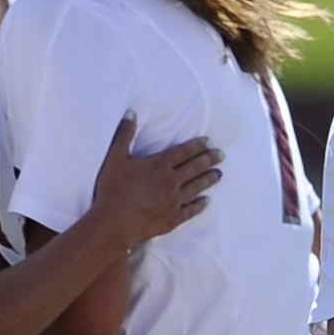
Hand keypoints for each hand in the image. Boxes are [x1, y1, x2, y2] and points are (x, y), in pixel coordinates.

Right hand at [89, 115, 221, 247]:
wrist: (114, 222)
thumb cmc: (112, 188)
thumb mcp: (115, 157)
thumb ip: (125, 134)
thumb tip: (131, 113)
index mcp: (159, 165)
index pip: (183, 152)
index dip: (197, 146)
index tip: (209, 142)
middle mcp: (171, 181)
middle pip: (194, 168)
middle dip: (209, 160)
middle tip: (221, 155)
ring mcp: (174, 201)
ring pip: (196, 187)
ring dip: (209, 179)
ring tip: (219, 174)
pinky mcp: (172, 219)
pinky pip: (190, 211)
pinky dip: (200, 205)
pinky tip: (207, 201)